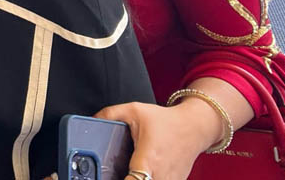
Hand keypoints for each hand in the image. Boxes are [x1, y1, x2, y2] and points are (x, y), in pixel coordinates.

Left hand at [95, 101, 216, 179]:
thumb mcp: (134, 110)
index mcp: (148, 159)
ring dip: (137, 179)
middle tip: (112, 172)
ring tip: (127, 170)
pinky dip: (146, 179)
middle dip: (123, 178)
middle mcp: (160, 176)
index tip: (106, 176)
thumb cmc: (165, 121)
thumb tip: (90, 120)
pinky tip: (139, 173)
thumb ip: (109, 115)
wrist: (194, 127)